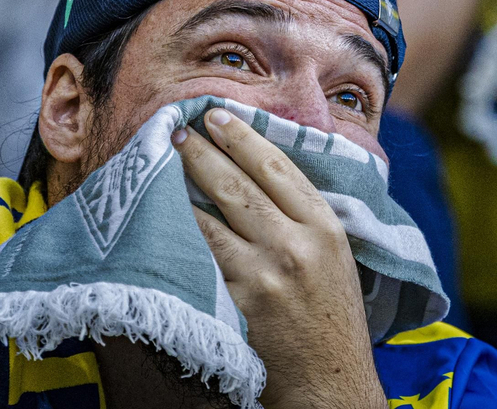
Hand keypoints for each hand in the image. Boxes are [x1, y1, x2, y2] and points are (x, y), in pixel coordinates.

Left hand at [173, 109, 385, 408]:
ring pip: (209, 219)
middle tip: (179, 131)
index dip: (243, 136)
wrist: (330, 383)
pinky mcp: (234, 304)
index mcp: (324, 227)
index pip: (277, 167)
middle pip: (237, 185)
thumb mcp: (336, 255)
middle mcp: (294, 246)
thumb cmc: (332, 317)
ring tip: (160, 165)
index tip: (218, 115)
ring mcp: (262, 276)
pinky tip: (159, 217)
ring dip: (179, 188)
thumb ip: (305, 215)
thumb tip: (263, 167)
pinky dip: (177, 235)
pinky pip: (198, 259)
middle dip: (203, 152)